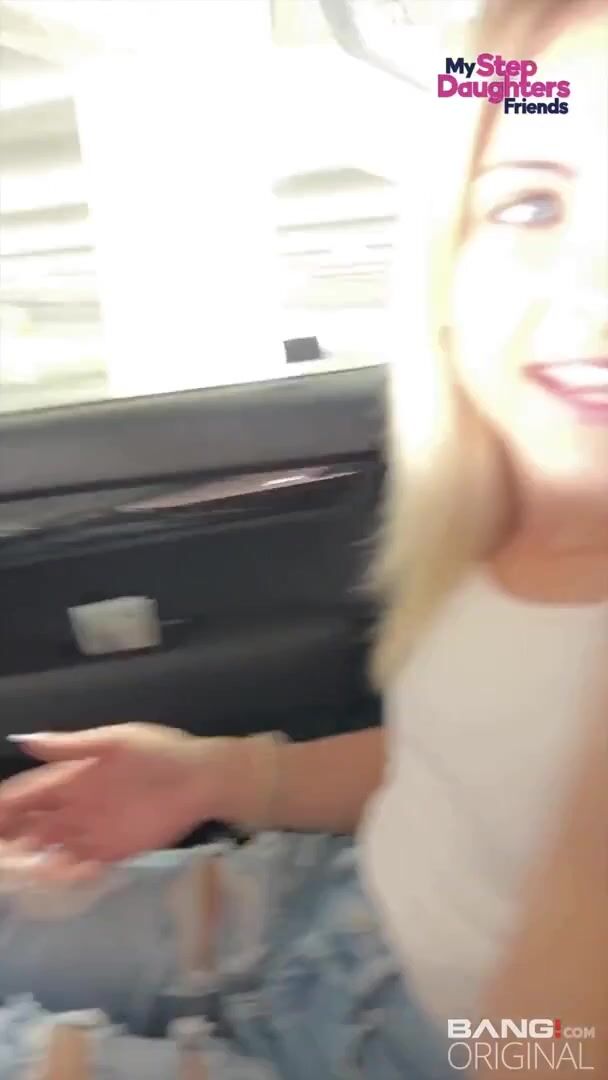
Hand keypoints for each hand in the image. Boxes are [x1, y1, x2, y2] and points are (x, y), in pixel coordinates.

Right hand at [0, 724, 240, 864]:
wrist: (201, 779)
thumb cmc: (160, 753)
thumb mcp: (115, 741)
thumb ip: (71, 746)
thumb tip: (24, 741)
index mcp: (74, 775)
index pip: (29, 792)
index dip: (7, 803)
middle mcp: (77, 805)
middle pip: (32, 823)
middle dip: (11, 835)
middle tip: (0, 848)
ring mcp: (92, 831)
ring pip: (49, 848)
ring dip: (30, 858)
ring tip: (14, 870)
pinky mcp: (112, 852)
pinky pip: (77, 867)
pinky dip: (61, 874)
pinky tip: (47, 879)